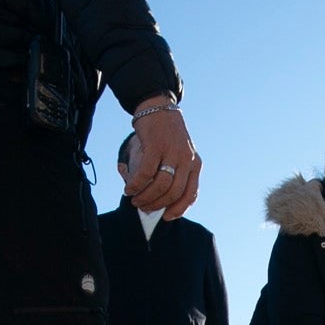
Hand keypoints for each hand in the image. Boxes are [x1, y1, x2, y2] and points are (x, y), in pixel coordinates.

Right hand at [124, 103, 200, 219]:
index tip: (166, 217)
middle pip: (174, 192)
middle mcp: (187, 159)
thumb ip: (177, 174)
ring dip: (145, 197)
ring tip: (134, 199)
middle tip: (143, 207)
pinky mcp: (156, 146)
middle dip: (157, 205)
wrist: (158, 107)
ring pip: (160, 185)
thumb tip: (165, 200)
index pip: (191, 194)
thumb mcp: (179, 154)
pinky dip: (137, 184)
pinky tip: (129, 188)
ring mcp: (172, 152)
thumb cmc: (167, 135)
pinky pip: (146, 172)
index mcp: (195, 164)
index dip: (179, 209)